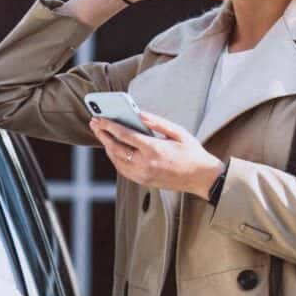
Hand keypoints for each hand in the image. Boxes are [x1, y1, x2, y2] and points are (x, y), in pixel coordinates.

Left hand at [89, 109, 224, 198]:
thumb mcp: (178, 132)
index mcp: (154, 149)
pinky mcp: (143, 182)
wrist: (201, 178)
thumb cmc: (192, 152)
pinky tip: (113, 147)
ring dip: (107, 146)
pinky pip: (122, 169)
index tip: (99, 117)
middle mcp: (146, 164)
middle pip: (116, 148)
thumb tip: (137, 113)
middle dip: (103, 134)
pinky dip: (115, 157)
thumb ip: (156, 122)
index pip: (125, 135)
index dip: (109, 125)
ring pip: (116, 160)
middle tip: (94, 122)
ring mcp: (143, 175)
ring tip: (101, 133)